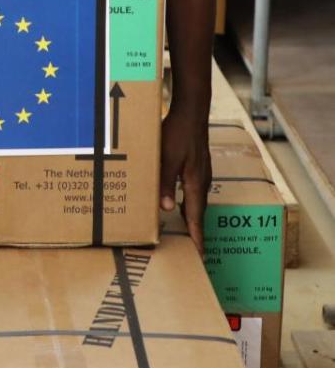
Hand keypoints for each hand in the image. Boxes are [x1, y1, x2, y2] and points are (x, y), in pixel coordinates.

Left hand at [161, 107, 211, 251]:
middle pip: (198, 213)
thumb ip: (165, 184)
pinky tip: (181, 204)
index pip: (196, 217)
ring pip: (196, 202)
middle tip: (196, 251)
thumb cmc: (178, 134)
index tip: (200, 255)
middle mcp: (202, 181)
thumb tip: (165, 208)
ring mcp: (202, 173)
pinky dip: (190, 203)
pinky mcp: (197, 167)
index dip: (197, 237)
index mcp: (195, 183)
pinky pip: (195, 191)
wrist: (192, 112)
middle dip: (196, 232)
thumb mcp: (166, 159)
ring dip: (193, 218)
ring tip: (189, 233)